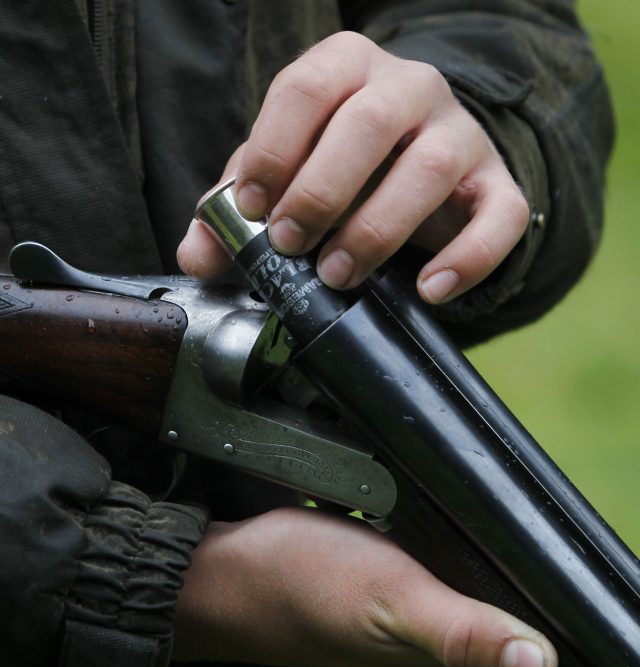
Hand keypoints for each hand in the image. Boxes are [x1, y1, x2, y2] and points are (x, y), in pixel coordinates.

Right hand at [174, 508, 556, 666]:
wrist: (230, 570)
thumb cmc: (305, 587)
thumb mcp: (392, 601)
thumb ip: (462, 632)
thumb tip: (538, 664)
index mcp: (454, 656)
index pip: (529, 618)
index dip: (538, 575)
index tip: (526, 531)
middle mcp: (437, 634)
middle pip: (495, 580)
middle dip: (493, 540)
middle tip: (473, 502)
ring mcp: (408, 602)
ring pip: (459, 558)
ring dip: (459, 529)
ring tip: (443, 498)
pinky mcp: (383, 574)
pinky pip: (424, 543)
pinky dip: (427, 523)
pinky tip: (418, 505)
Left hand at [178, 32, 529, 304]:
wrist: (418, 169)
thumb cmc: (340, 167)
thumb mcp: (281, 174)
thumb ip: (233, 207)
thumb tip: (197, 253)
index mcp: (347, 67)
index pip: (305, 87)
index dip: (272, 150)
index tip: (251, 209)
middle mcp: (410, 87)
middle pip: (370, 122)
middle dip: (320, 191)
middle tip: (290, 245)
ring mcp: (460, 133)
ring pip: (432, 168)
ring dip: (378, 229)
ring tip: (338, 275)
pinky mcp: (497, 183)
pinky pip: (501, 214)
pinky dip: (468, 258)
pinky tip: (428, 290)